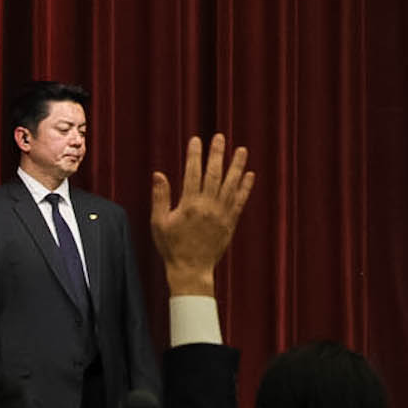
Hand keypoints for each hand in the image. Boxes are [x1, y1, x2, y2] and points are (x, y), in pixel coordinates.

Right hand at [149, 134, 253, 296]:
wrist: (191, 270)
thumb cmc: (171, 247)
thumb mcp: (158, 223)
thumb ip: (160, 197)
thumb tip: (159, 174)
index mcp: (188, 205)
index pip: (192, 173)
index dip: (194, 155)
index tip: (196, 140)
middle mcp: (207, 207)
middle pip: (214, 174)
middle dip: (217, 154)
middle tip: (220, 137)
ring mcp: (221, 214)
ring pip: (230, 185)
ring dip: (237, 166)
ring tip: (242, 150)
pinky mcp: (230, 223)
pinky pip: (240, 201)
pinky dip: (245, 187)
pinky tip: (249, 175)